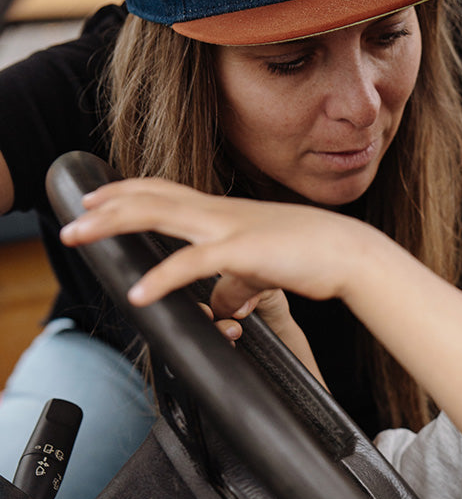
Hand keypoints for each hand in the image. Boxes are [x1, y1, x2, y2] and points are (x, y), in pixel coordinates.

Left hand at [59, 178, 357, 308]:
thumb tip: (223, 306)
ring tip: (80, 236)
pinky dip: (159, 278)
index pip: (168, 192)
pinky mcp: (241, 251)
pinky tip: (138, 293)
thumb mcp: (266, 270)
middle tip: (74, 219)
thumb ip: (239, 286)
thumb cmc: (316, 256)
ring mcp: (229, 228)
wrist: (350, 253)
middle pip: (152, 197)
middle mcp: (221, 213)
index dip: (130, 192)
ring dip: (113, 225)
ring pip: (158, 215)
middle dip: (107, 206)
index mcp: (226, 213)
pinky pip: (190, 263)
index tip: (100, 199)